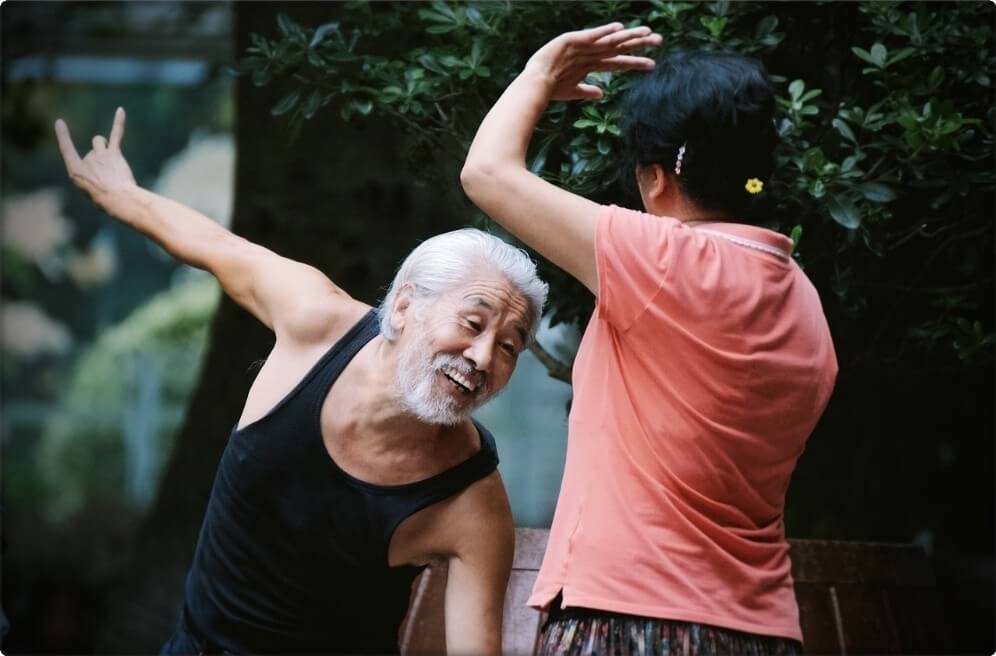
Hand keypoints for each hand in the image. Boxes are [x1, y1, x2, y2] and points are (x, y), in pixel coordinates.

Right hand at [55, 107, 137, 210]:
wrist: (118, 198)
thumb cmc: (105, 198)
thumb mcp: (90, 190)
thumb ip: (92, 173)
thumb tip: (104, 159)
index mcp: (75, 170)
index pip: (66, 149)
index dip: (63, 136)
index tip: (60, 122)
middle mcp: (86, 159)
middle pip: (91, 150)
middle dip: (100, 160)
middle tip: (109, 178)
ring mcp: (100, 155)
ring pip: (100, 142)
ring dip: (105, 148)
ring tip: (112, 164)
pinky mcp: (114, 154)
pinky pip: (116, 134)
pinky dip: (118, 122)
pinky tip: (121, 110)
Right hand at [524, 23, 662, 100]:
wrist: (536, 85)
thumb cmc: (551, 89)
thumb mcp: (573, 91)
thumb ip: (587, 91)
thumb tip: (602, 94)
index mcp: (591, 64)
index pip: (618, 62)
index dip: (635, 62)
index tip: (652, 65)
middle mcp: (591, 53)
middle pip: (619, 47)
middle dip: (639, 44)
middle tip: (659, 40)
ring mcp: (583, 46)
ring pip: (610, 40)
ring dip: (628, 36)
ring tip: (646, 32)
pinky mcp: (572, 41)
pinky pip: (592, 36)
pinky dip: (604, 32)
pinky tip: (618, 28)